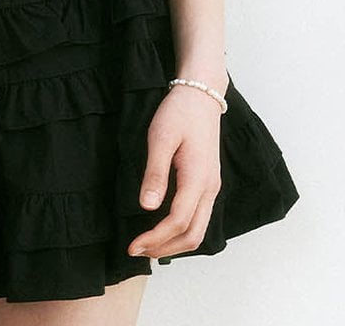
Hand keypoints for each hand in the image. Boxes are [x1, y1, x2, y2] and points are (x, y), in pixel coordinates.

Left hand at [127, 85, 222, 259]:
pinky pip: (200, 218)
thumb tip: (147, 207)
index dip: (155, 238)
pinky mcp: (209, 183)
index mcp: (198, 178)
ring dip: (175, 244)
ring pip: (199, 230)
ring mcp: (212, 187)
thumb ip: (155, 173)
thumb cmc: (179, 112)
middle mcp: (210, 188)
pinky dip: (183, 232)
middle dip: (164, 248)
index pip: (178, 221)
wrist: (201, 94)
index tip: (132, 246)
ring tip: (148, 245)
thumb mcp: (160, 137)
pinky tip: (164, 229)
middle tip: (137, 251)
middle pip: (193, 235)